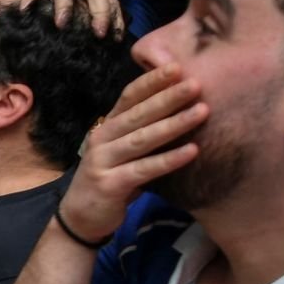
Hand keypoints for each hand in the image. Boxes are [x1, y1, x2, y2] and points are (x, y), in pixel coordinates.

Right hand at [58, 63, 206, 239]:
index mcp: (107, 126)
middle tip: (196, 83)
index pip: (129, 96)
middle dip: (168, 97)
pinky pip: (145, 169)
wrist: (81, 217)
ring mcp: (103, 161)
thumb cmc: (111, 179)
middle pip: (138, 113)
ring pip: (143, 138)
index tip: (177, 66)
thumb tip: (181, 107)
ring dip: (174, 124)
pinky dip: (169, 160)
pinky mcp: (110, 184)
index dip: (152, 81)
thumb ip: (142, 131)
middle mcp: (102, 138)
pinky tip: (193, 151)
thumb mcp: (123, 150)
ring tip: (202, 111)